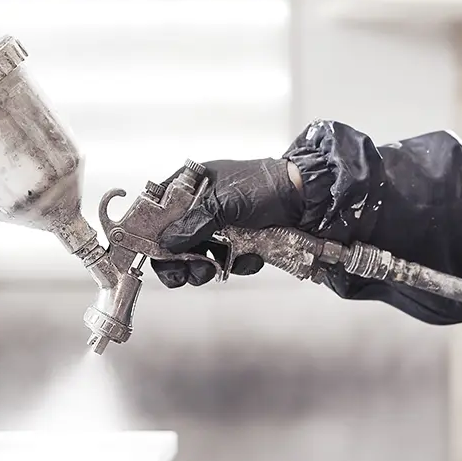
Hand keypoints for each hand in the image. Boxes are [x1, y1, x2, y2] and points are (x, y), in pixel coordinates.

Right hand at [151, 158, 303, 287]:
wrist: (307, 197)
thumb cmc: (264, 186)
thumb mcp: (224, 202)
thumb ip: (194, 224)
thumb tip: (167, 243)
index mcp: (193, 186)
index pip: (161, 211)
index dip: (154, 233)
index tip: (154, 254)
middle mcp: (204, 206)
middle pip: (177, 240)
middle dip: (181, 261)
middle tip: (188, 274)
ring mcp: (222, 225)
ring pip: (201, 256)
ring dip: (208, 267)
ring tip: (216, 270)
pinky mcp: (241, 242)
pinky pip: (227, 261)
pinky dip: (237, 264)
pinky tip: (250, 258)